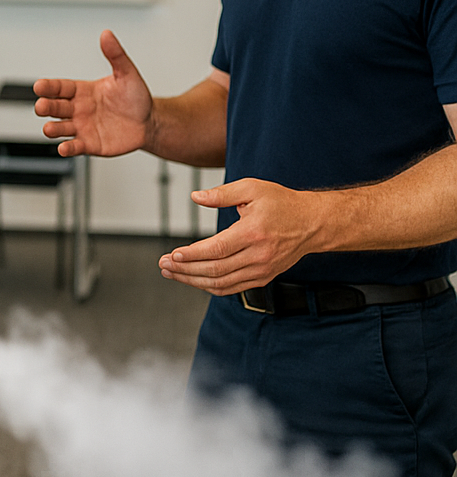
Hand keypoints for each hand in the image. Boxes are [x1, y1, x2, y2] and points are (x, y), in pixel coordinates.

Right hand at [34, 30, 153, 157]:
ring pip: (60, 128)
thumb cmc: (136, 98)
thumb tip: (107, 35)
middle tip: (41, 107)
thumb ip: (116, 55)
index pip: (59, 87)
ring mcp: (81, 127)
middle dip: (45, 107)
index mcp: (82, 91)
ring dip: (52, 129)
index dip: (48, 87)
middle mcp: (77, 109)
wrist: (149, 122)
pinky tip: (64, 148)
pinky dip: (67, 148)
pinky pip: (74, 146)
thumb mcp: (127, 74)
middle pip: (54, 107)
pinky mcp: (89, 144)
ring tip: (49, 129)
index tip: (39, 86)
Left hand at [157, 178, 322, 294]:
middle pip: (215, 270)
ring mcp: (262, 270)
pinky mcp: (263, 277)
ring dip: (193, 281)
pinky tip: (194, 279)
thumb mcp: (253, 188)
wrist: (313, 223)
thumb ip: (222, 193)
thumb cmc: (282, 203)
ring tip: (172, 273)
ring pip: (221, 283)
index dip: (192, 255)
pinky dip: (210, 287)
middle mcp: (258, 255)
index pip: (217, 249)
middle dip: (185, 270)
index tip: (173, 255)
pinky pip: (232, 288)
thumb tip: (195, 196)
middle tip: (163, 265)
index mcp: (254, 233)